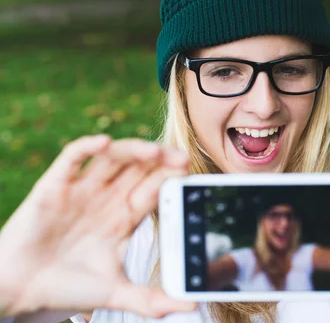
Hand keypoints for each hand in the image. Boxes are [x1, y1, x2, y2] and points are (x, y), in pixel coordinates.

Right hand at [0, 135, 197, 317]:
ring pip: (113, 158)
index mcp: (124, 217)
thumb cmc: (67, 287)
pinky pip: (72, 157)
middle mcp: (107, 198)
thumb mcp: (115, 293)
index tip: (189, 174)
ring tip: (154, 152)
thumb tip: (191, 306)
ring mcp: (82, 189)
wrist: (19, 290)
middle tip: (181, 158)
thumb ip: (152, 300)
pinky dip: (87, 147)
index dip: (171, 179)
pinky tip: (104, 142)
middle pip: (139, 169)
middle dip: (161, 160)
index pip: (154, 189)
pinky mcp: (54, 185)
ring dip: (133, 150)